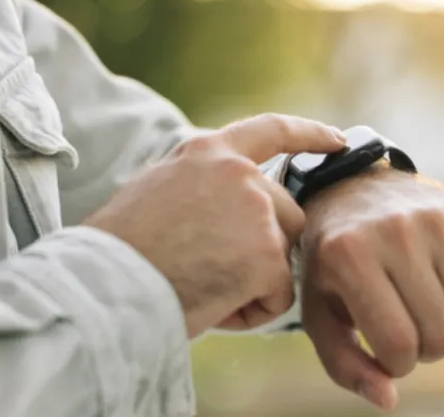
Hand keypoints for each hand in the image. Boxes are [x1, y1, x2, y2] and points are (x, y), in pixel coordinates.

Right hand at [84, 113, 345, 337]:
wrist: (104, 284)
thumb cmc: (120, 251)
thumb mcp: (160, 192)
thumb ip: (206, 187)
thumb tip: (237, 208)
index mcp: (210, 152)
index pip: (273, 132)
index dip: (311, 134)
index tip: (339, 139)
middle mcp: (241, 173)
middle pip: (287, 215)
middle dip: (265, 249)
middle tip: (210, 271)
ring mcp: (258, 211)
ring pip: (283, 256)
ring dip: (255, 281)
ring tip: (203, 287)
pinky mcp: (267, 255)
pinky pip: (279, 295)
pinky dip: (251, 312)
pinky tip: (211, 306)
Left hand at [298, 169, 443, 409]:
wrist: (354, 191)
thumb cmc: (334, 265)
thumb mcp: (321, 312)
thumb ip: (345, 365)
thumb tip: (389, 400)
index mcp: (349, 256)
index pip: (399, 345)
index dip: (397, 366)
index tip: (386, 351)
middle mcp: (395, 231)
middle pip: (442, 337)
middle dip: (427, 352)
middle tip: (409, 331)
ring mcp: (437, 218)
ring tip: (429, 315)